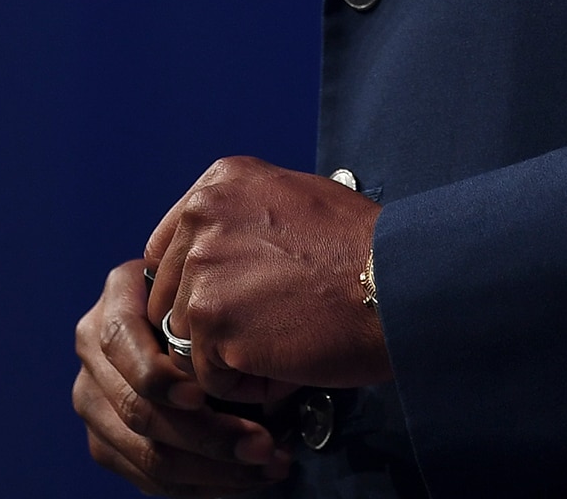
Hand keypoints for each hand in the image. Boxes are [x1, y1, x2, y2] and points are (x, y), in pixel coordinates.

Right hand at [73, 258, 291, 492]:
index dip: (157, 375)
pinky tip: (240, 480)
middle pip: (138, 411)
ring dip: (212, 471)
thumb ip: (210, 307)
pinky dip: (198, 484)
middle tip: (263, 446)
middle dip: (207, 437)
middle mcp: (92, 354)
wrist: (177, 305)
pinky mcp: (104, 440)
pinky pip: (147, 476)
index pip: (122, 343)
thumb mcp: (203, 278)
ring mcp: (94, 401)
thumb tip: (248, 351)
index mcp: (114, 303)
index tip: (202, 394)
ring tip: (265, 468)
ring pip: (146, 454)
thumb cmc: (207, 288)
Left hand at [145, 155, 391, 400]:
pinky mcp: (213, 321)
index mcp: (221, 182)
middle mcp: (203, 216)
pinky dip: (246, 385)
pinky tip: (286, 361)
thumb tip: (211, 252)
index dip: (196, 286)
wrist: (398, 280)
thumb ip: (243, 217)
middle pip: (171, 297)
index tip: (228, 301)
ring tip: (283, 342)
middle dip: (210, 325)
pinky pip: (209, 378)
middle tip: (265, 327)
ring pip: (187, 340)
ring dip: (229, 357)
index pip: (168, 248)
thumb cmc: (363, 247)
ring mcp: (204, 269)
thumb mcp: (295, 198)